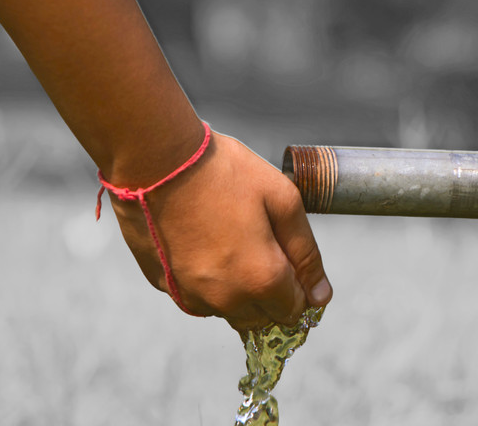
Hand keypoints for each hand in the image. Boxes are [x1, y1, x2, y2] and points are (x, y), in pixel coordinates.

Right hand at [106, 132, 331, 330]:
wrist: (156, 158)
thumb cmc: (224, 172)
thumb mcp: (282, 200)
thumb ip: (306, 253)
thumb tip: (321, 296)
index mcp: (261, 279)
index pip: (295, 311)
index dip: (300, 286)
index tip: (290, 256)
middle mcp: (226, 300)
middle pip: (264, 318)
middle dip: (272, 291)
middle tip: (263, 244)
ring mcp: (191, 296)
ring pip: (231, 311)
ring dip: (240, 289)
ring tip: (232, 238)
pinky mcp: (165, 286)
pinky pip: (199, 298)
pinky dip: (209, 282)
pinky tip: (206, 243)